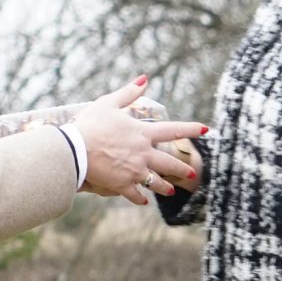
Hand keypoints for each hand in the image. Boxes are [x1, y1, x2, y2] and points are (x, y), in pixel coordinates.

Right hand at [74, 76, 207, 203]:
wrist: (76, 150)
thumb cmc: (90, 124)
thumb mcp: (108, 103)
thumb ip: (128, 93)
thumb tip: (144, 79)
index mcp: (143, 133)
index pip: (173, 130)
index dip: (191, 129)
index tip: (206, 129)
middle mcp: (144, 154)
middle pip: (169, 163)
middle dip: (183, 168)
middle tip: (192, 173)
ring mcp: (134, 171)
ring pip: (156, 182)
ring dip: (166, 187)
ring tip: (172, 191)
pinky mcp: (122, 185)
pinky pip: (135, 195)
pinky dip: (140, 198)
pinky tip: (144, 201)